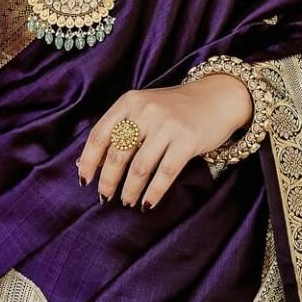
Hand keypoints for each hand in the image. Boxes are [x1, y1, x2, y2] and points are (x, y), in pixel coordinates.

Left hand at [76, 73, 253, 209]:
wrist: (216, 97)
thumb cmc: (174, 108)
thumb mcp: (144, 108)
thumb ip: (119, 129)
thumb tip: (86, 165)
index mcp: (129, 102)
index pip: (99, 135)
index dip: (89, 162)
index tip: (85, 181)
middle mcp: (145, 111)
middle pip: (117, 155)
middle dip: (108, 181)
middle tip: (105, 197)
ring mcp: (167, 126)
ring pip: (140, 168)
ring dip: (129, 190)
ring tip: (127, 201)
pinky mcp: (187, 141)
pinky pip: (164, 174)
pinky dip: (153, 193)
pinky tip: (147, 204)